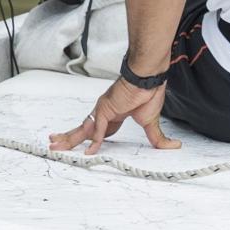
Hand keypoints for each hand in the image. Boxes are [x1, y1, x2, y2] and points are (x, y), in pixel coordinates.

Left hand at [49, 78, 178, 154]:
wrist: (149, 78)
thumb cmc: (150, 93)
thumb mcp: (152, 123)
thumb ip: (158, 138)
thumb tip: (174, 146)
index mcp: (114, 114)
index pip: (98, 130)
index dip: (90, 140)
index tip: (84, 148)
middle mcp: (104, 112)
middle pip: (83, 130)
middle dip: (70, 139)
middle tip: (55, 145)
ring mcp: (103, 110)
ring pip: (83, 129)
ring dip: (69, 139)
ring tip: (55, 147)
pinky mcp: (106, 109)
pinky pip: (98, 129)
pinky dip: (94, 141)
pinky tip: (89, 152)